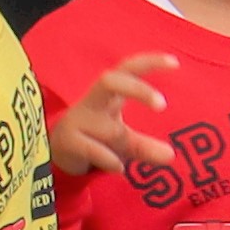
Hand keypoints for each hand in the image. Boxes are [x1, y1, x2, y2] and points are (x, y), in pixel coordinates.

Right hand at [47, 49, 174, 179]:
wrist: (54, 153)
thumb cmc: (94, 138)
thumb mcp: (122, 139)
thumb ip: (144, 146)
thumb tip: (170, 156)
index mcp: (108, 95)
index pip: (127, 70)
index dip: (148, 62)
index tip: (175, 63)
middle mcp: (92, 103)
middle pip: (110, 82)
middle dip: (137, 89)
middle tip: (162, 105)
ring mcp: (77, 121)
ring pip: (109, 128)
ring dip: (133, 142)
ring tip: (156, 158)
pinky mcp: (68, 141)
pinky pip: (91, 148)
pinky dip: (108, 158)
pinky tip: (119, 168)